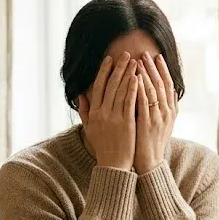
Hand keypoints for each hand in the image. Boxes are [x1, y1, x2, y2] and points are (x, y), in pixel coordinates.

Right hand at [79, 52, 138, 170]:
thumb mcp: (90, 129)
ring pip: (120, 91)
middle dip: (118, 68)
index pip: (98, 87)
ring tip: (134, 61)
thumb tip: (80, 95)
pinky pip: (129, 102)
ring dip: (127, 74)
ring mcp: (114, 118)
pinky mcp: (126, 123)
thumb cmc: (103, 147)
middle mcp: (102, 113)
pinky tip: (137, 77)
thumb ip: (84, 111)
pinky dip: (133, 88)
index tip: (109, 59)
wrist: (113, 166)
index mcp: (94, 113)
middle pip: (110, 85)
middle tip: (125, 54)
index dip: (104, 71)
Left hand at [134, 52, 176, 174]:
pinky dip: (140, 88)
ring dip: (146, 74)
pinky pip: (144, 102)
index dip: (162, 70)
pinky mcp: (147, 123)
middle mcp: (167, 112)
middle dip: (153, 67)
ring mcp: (158, 117)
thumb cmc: (151, 143)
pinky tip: (135, 78)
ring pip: (153, 90)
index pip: (168, 85)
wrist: (149, 163)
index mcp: (170, 111)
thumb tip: (163, 92)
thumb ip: (161, 108)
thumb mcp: (160, 124)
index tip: (156, 57)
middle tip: (146, 53)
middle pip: (161, 84)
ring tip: (139, 60)